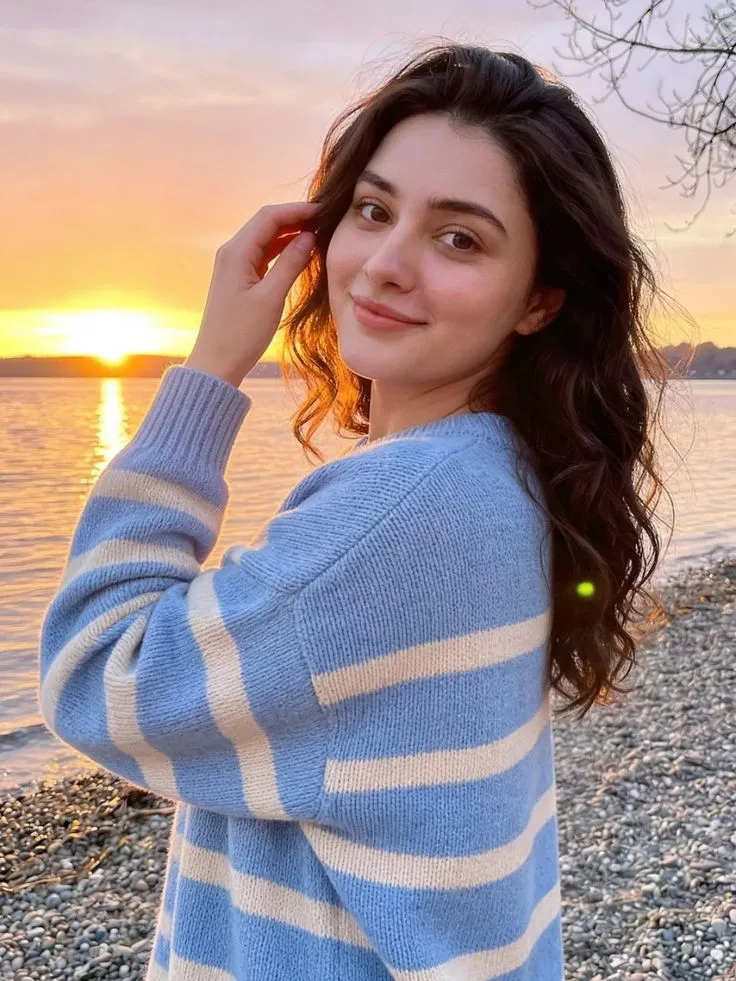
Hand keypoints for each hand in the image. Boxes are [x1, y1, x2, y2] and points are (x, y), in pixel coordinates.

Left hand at [184, 202, 318, 386]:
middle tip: (325, 219)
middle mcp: (231, 253)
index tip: (323, 210)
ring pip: (265, 238)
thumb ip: (291, 264)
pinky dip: (282, 250)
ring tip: (317, 232)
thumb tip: (309, 237)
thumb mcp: (271, 298)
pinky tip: (300, 252)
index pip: (269, 217)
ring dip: (289, 232)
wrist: (217, 362)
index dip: (297, 210)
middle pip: (266, 223)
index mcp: (236, 252)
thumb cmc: (241, 334)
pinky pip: (263, 255)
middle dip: (295, 217)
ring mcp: (234, 265)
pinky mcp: (239, 278)